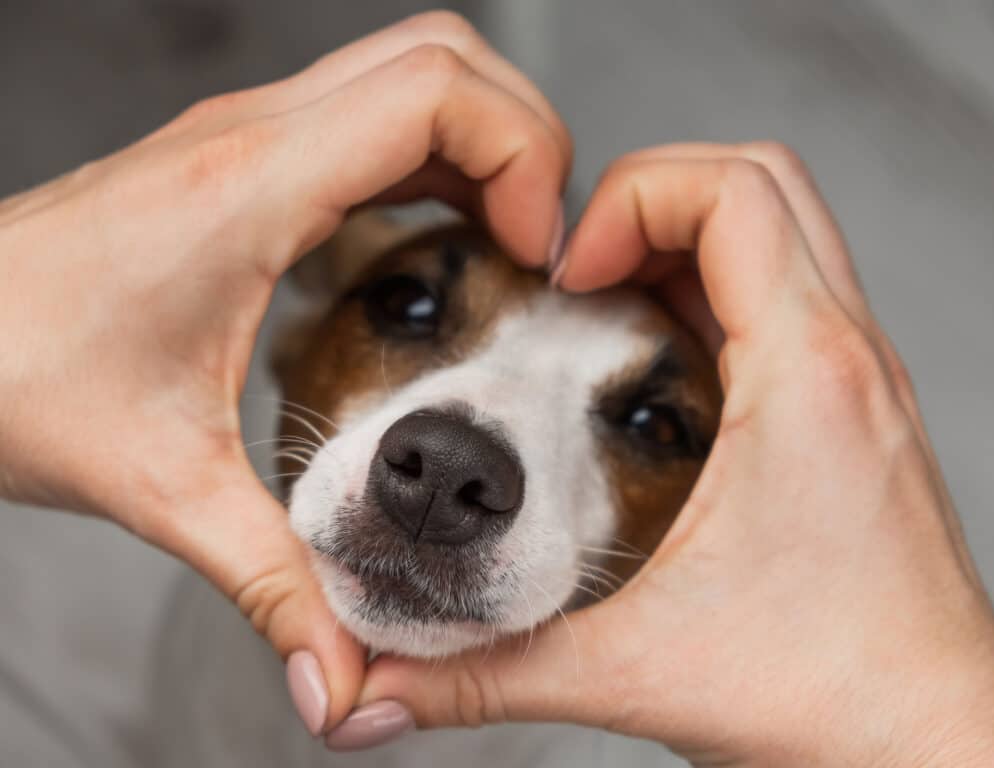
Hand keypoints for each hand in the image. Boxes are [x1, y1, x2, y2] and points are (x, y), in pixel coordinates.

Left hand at [0, 11, 568, 734]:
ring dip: (483, 142)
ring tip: (505, 244)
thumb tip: (336, 681)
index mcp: (252, 190)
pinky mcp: (243, 159)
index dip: (523, 160)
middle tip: (537, 245)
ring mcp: (247, 137)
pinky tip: (439, 241)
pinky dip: (435, 157)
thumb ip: (270, 582)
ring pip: (413, 70)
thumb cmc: (11, 375)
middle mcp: (254, 138)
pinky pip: (372, 118)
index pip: (436, 95)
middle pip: (444, 57)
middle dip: (524, 138)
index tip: (539, 255)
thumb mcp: (162, 486)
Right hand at [353, 143, 993, 765]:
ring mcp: (867, 384)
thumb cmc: (833, 701)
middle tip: (584, 275)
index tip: (568, 279)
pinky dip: (724, 295)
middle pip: (766, 181)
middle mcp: (852, 361)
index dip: (629, 199)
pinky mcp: (864, 416)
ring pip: (789, 235)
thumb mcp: (636, 671)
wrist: (936, 749)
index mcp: (807, 378)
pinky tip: (663, 374)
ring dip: (690, 245)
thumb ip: (489, 674)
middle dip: (656, 198)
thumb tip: (376, 691)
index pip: (734, 190)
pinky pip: (797, 300)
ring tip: (610, 314)